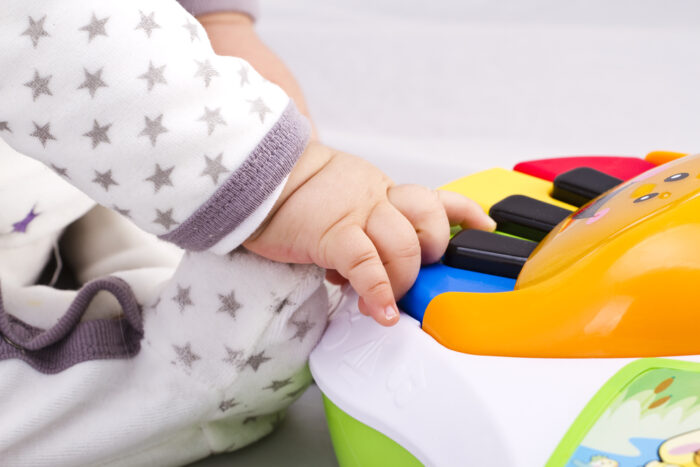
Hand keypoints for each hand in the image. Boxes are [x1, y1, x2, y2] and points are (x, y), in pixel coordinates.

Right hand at [244, 142, 495, 325]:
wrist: (260, 179)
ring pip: (404, 244)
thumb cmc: (299, 197)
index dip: (464, 214)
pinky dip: (378, 292)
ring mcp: (357, 214)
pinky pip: (366, 264)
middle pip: (428, 223)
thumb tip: (376, 276)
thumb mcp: (345, 202)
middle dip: (427, 256)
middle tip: (405, 277)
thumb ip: (367, 229)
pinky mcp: (332, 233)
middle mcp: (377, 199)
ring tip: (384, 298)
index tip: (485, 227)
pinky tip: (379, 311)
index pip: (434, 197)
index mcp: (382, 192)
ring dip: (401, 279)